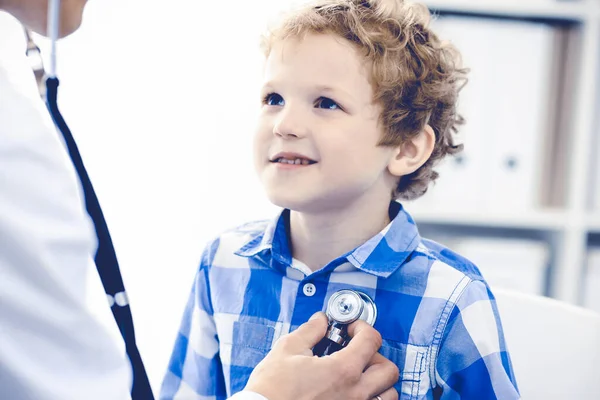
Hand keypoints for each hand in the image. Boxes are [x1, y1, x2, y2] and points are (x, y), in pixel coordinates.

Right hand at [244, 312, 398, 399]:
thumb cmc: (272, 390)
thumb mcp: (287, 349)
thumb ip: (310, 330)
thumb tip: (321, 320)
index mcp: (342, 370)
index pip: (371, 340)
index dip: (362, 327)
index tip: (352, 329)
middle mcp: (355, 394)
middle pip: (389, 370)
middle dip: (375, 355)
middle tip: (357, 352)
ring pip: (388, 395)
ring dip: (379, 382)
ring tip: (359, 376)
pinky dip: (371, 398)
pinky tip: (352, 392)